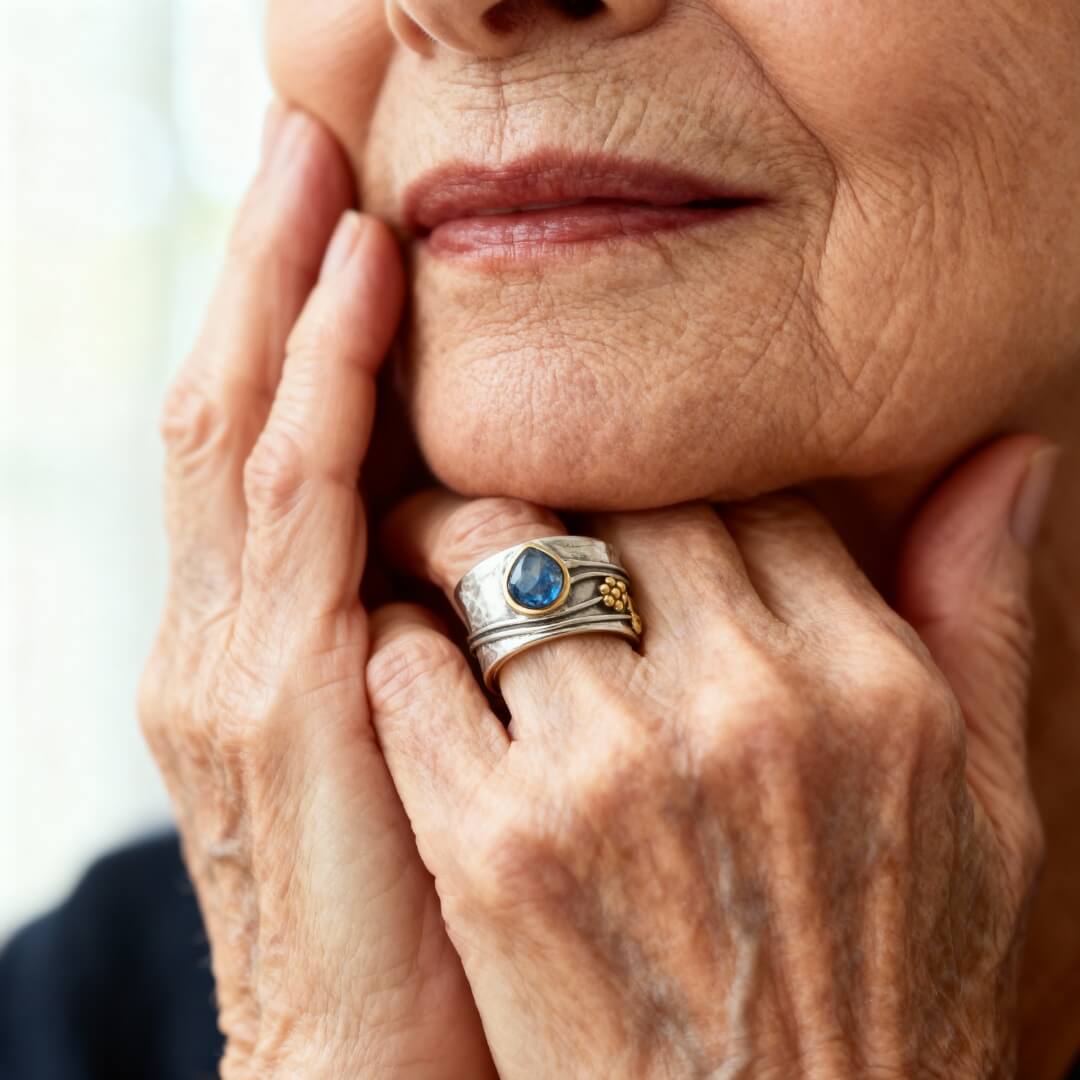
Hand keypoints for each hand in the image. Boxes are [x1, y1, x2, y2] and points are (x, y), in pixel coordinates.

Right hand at [138, 107, 493, 1078]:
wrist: (371, 1064)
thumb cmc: (432, 910)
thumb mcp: (437, 739)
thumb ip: (448, 627)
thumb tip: (505, 524)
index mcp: (271, 635)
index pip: (277, 441)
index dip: (303, 321)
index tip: (358, 220)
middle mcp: (230, 625)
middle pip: (242, 404)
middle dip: (268, 270)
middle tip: (309, 142)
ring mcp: (236, 652)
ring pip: (249, 426)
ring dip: (282, 291)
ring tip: (319, 171)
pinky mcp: (274, 689)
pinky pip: (297, 501)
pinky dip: (324, 385)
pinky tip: (361, 294)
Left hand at [367, 437, 1053, 1077]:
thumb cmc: (894, 996)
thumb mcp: (991, 810)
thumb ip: (984, 618)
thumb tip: (1013, 461)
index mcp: (866, 683)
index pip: (756, 503)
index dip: (691, 490)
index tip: (640, 508)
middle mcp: (743, 707)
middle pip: (627, 510)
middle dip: (572, 489)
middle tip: (520, 490)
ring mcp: (612, 771)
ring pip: (504, 558)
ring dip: (457, 538)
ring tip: (437, 544)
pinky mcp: (497, 846)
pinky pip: (414, 674)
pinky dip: (398, 644)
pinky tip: (407, 652)